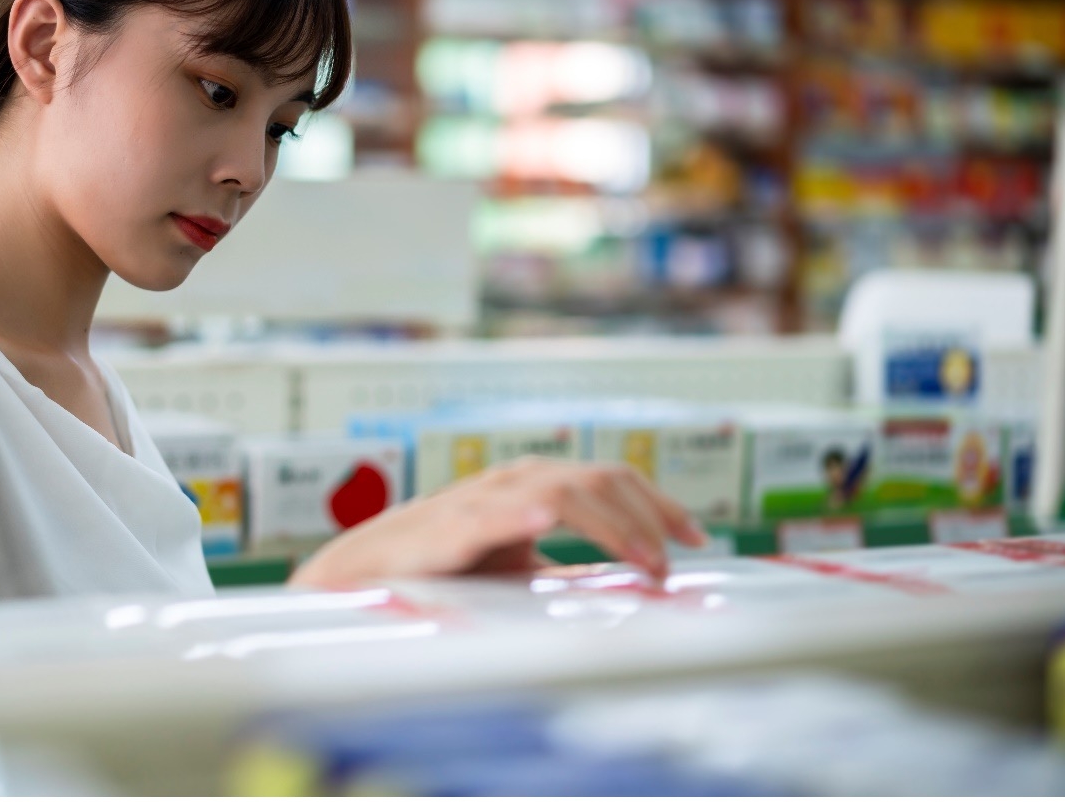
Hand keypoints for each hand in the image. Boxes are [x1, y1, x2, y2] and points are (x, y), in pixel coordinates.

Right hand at [289, 456, 706, 589]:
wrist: (366, 573)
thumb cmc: (442, 567)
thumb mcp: (518, 569)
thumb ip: (566, 571)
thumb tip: (625, 586)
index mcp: (538, 483)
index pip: (614, 479)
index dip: (661, 503)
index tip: (698, 537)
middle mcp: (518, 480)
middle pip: (601, 479)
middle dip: (648, 519)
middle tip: (672, 565)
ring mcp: (485, 498)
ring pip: (563, 490)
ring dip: (612, 525)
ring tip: (644, 559)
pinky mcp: (452, 526)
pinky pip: (495, 513)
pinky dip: (524, 512)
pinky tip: (547, 519)